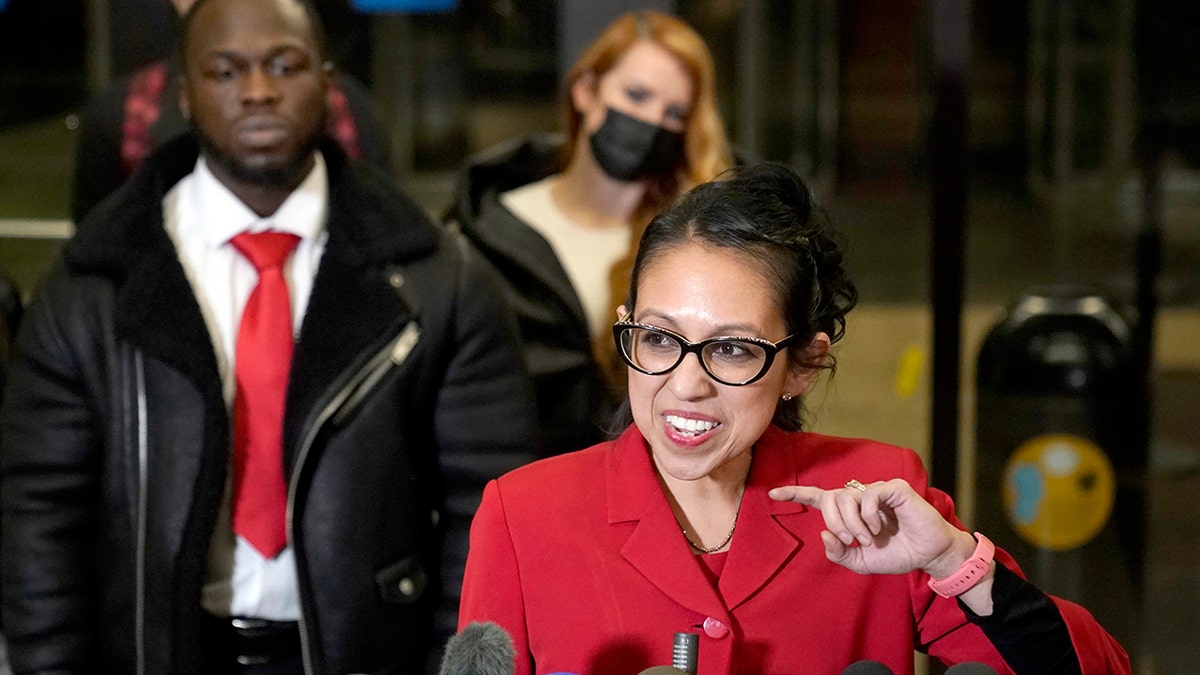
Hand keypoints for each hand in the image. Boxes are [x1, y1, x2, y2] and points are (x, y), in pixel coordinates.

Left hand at [768, 479, 974, 578]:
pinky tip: (879, 527)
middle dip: (836, 522)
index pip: (817, 497)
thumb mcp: (861, 562)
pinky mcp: (894, 489)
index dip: (795, 494)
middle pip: (830, 499)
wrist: (927, 556)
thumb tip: (823, 534)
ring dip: (853, 524)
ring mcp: (876, 490)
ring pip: (846, 497)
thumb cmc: (896, 554)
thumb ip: (838, 553)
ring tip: (869, 538)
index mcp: (849, 512)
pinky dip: (869, 515)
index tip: (772, 493)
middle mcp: (860, 497)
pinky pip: (869, 496)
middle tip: (852, 541)